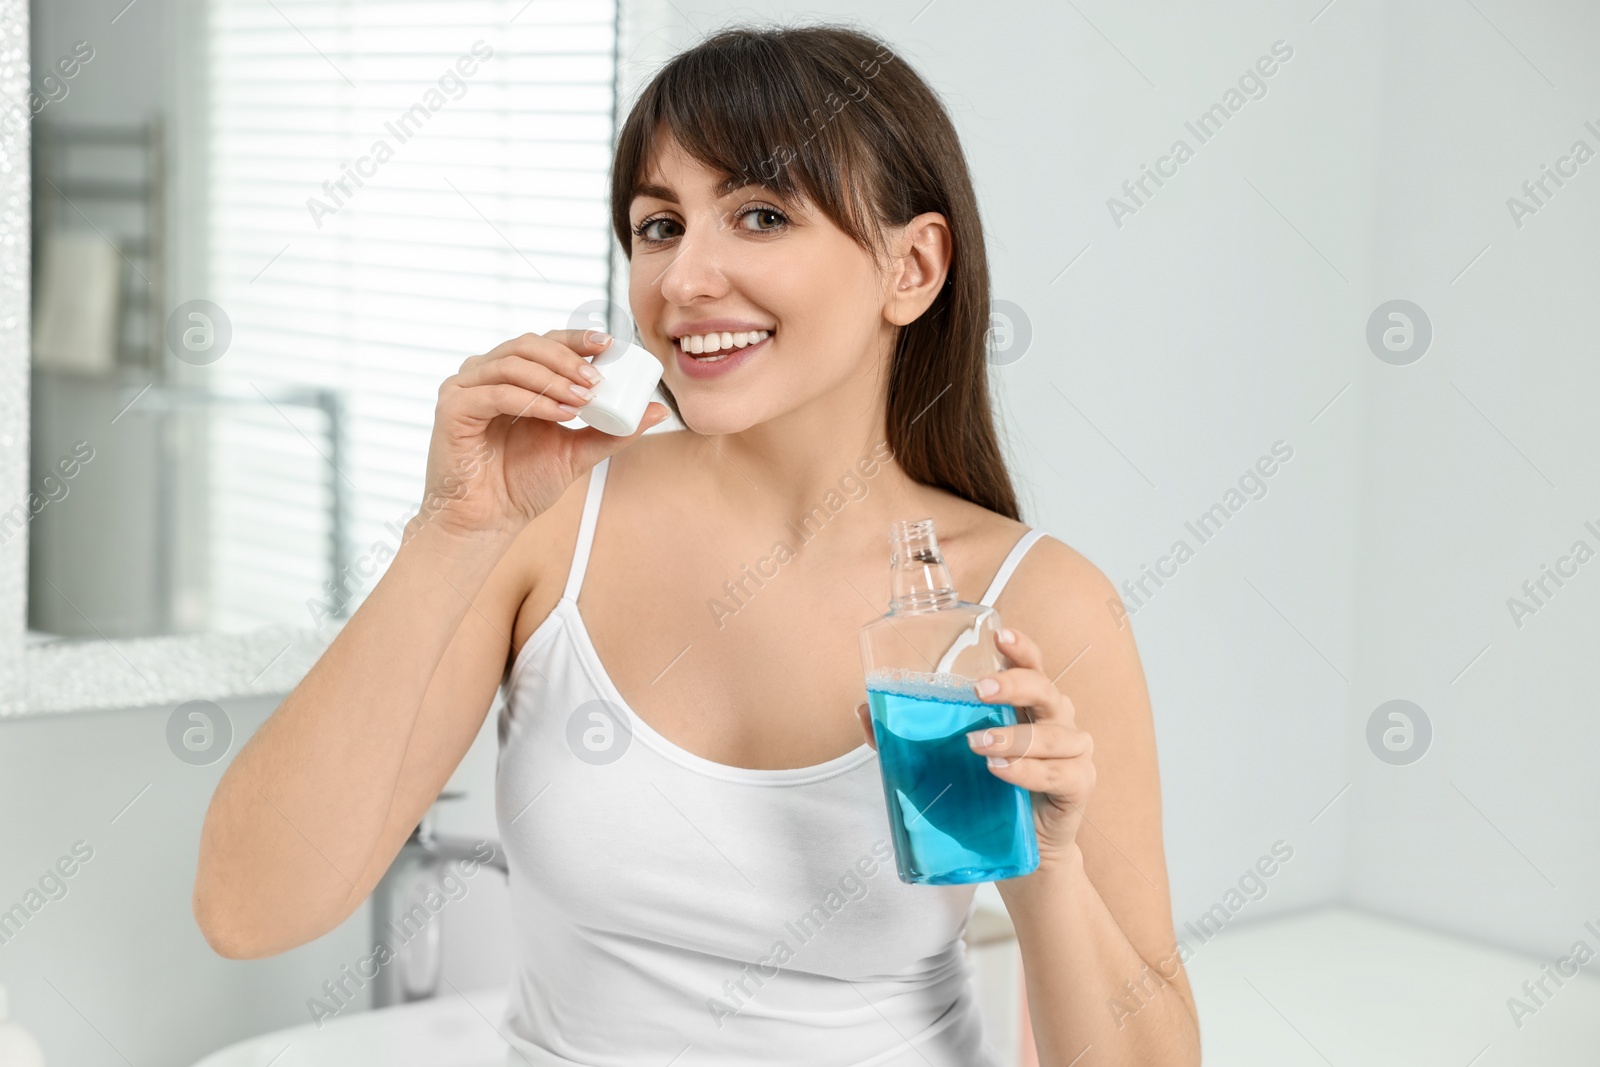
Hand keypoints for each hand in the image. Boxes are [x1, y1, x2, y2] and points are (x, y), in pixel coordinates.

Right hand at [421, 329, 668, 540]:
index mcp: (513, 376)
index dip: (576, 338)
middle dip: (567, 358)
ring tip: (583, 400)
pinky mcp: (451, 408)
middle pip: (528, 344)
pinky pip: (495, 393)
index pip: (545, 342)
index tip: (609, 344)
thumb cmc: (523, 484)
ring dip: (553, 379)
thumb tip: (658, 409)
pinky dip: (532, 400)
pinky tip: (559, 414)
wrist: (488, 520)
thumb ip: (614, 431)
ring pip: (512, 363)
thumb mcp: (578, 452)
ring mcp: (464, 387)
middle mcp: (485, 374)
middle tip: (597, 379)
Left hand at [853, 626, 1094, 875]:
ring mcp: (1073, 751)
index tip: (999, 635)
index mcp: (1027, 703)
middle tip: (981, 691)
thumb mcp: (942, 761)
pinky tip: (1003, 771)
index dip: (1020, 647)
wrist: (1024, 851)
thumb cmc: (986, 793)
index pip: (1030, 664)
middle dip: (1014, 686)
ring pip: (1052, 734)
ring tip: (979, 745)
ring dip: (1014, 737)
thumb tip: (862, 709)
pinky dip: (1030, 771)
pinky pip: (1060, 773)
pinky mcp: (1079, 784)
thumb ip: (907, 736)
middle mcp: (1056, 718)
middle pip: (1045, 689)